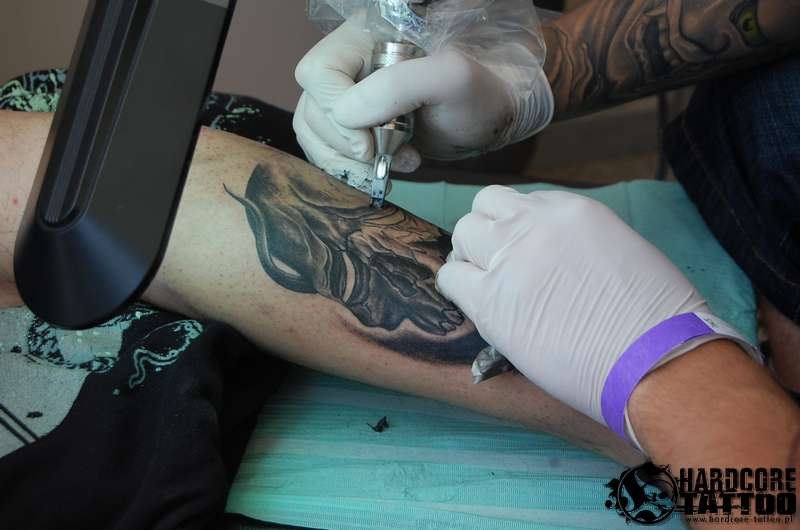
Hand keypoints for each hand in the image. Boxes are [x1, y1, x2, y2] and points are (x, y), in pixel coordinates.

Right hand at [293, 11, 552, 190]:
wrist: (490, 116)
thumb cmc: (479, 91)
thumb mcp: (450, 79)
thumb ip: (397, 87)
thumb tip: (345, 115)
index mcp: (364, 39)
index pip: (319, 73)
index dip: (336, 113)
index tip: (369, 143)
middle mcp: (347, 65)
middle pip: (312, 108)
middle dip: (346, 144)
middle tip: (386, 157)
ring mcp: (346, 97)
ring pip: (313, 133)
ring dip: (347, 163)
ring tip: (392, 166)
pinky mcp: (352, 126)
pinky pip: (328, 150)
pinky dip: (352, 170)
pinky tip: (387, 169)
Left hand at [435, 186, 753, 442]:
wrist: (654, 359)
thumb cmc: (656, 318)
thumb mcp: (623, 252)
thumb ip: (581, 244)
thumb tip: (559, 258)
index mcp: (571, 210)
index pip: (521, 201)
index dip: (517, 226)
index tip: (523, 250)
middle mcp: (534, 224)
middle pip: (484, 207)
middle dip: (487, 232)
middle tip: (497, 264)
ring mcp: (508, 259)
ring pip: (462, 233)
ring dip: (469, 254)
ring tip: (484, 283)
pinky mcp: (489, 301)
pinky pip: (449, 278)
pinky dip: (456, 286)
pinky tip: (476, 305)